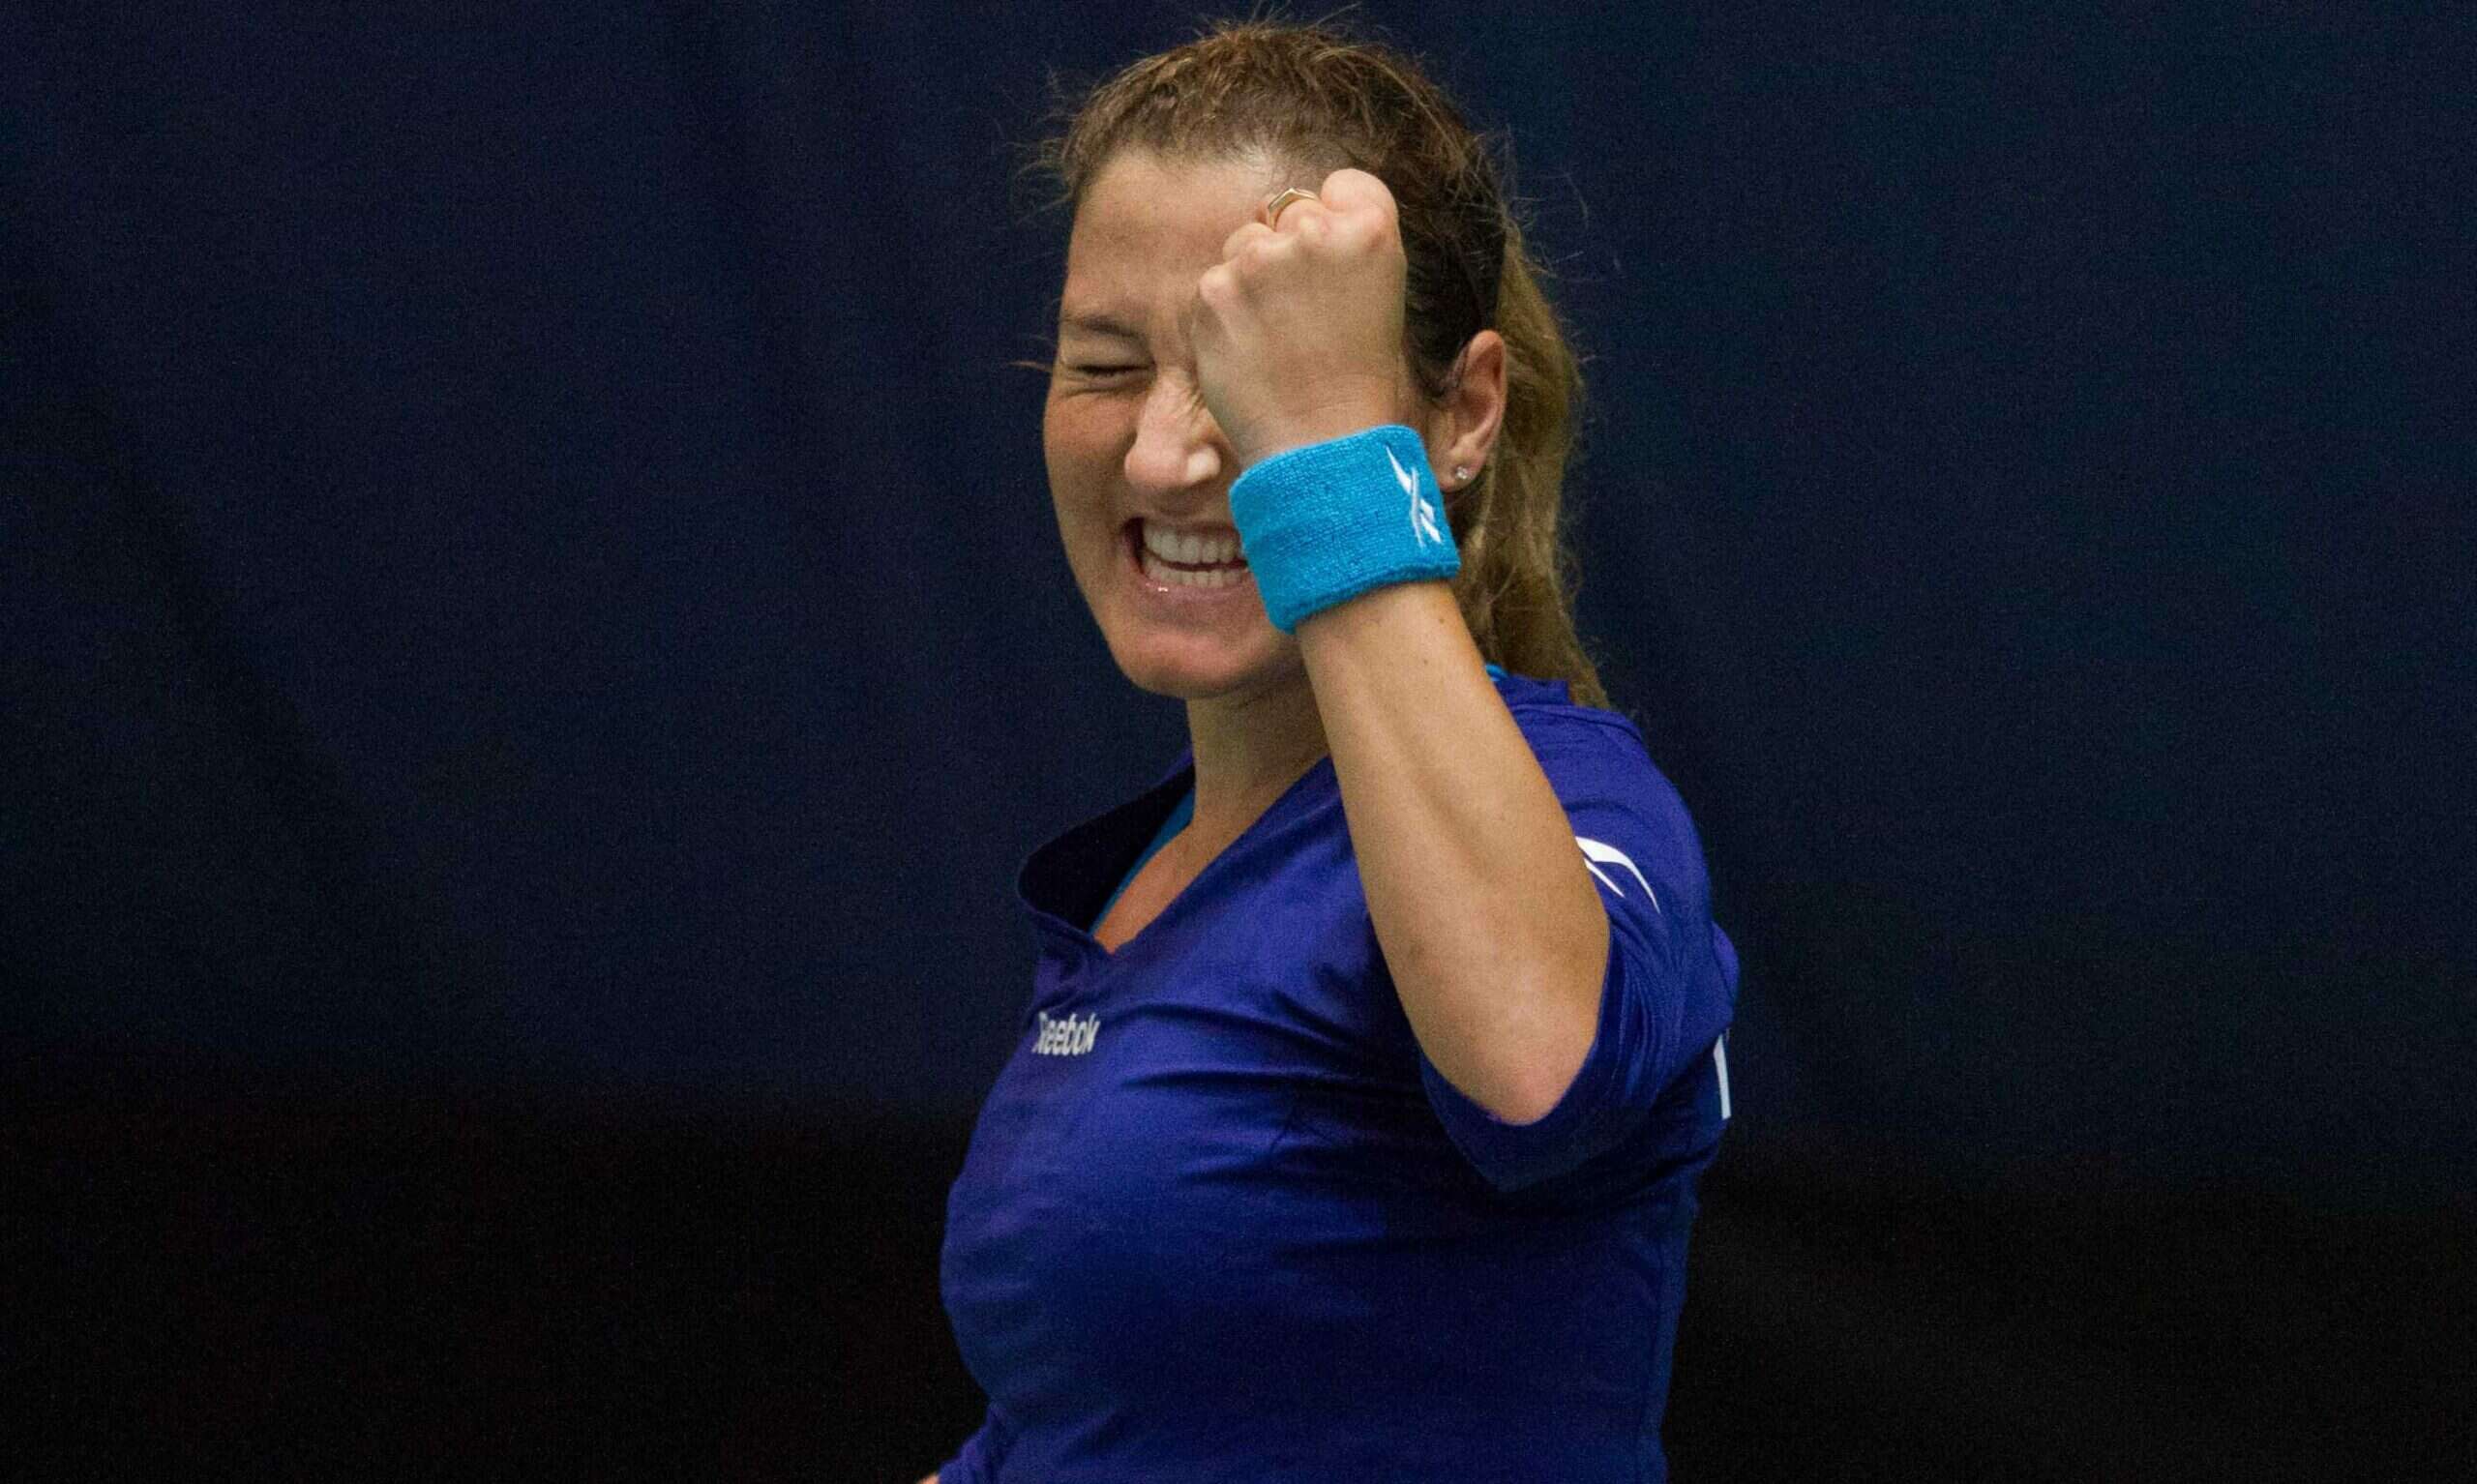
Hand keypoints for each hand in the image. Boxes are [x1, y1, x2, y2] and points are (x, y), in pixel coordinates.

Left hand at [1188, 167, 1420, 469]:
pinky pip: (1214, 282)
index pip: (1344, 184)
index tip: (1338, 263)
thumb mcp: (1381, 294)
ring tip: (1279, 336)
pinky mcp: (1213, 290)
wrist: (1323, 445)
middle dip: (1289, 249)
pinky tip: (1250, 349)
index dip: (1339, 218)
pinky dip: (1224, 312)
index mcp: (1371, 231)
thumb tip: (1290, 213)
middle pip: (1288, 210)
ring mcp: (1259, 260)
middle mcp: (1313, 233)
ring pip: (1244, 243)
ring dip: (1252, 278)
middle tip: (1307, 314)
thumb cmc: (1357, 377)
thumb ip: (1343, 243)